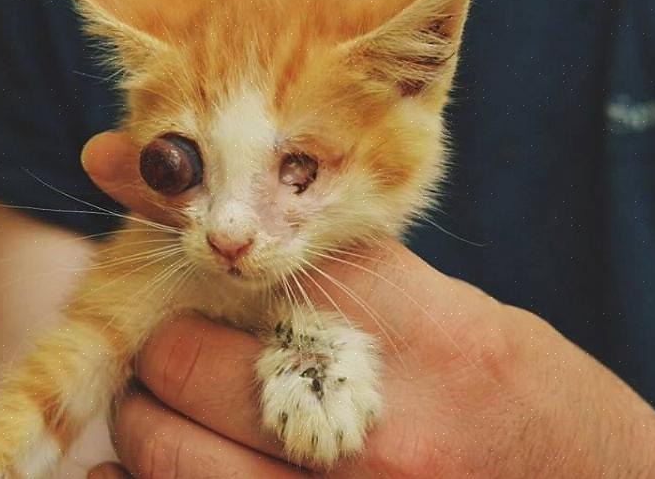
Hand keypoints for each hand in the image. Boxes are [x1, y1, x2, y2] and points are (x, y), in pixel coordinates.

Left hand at [80, 132, 654, 477]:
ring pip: (163, 449)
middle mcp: (374, 431)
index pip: (252, 267)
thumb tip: (189, 201)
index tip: (177, 260)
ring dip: (149, 419)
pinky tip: (155, 464)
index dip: (194, 257)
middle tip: (181, 346)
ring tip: (182, 407)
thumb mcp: (439, 305)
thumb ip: (327, 261)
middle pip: (183, 361)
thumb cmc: (505, 387)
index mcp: (412, 334)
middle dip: (163, 345)